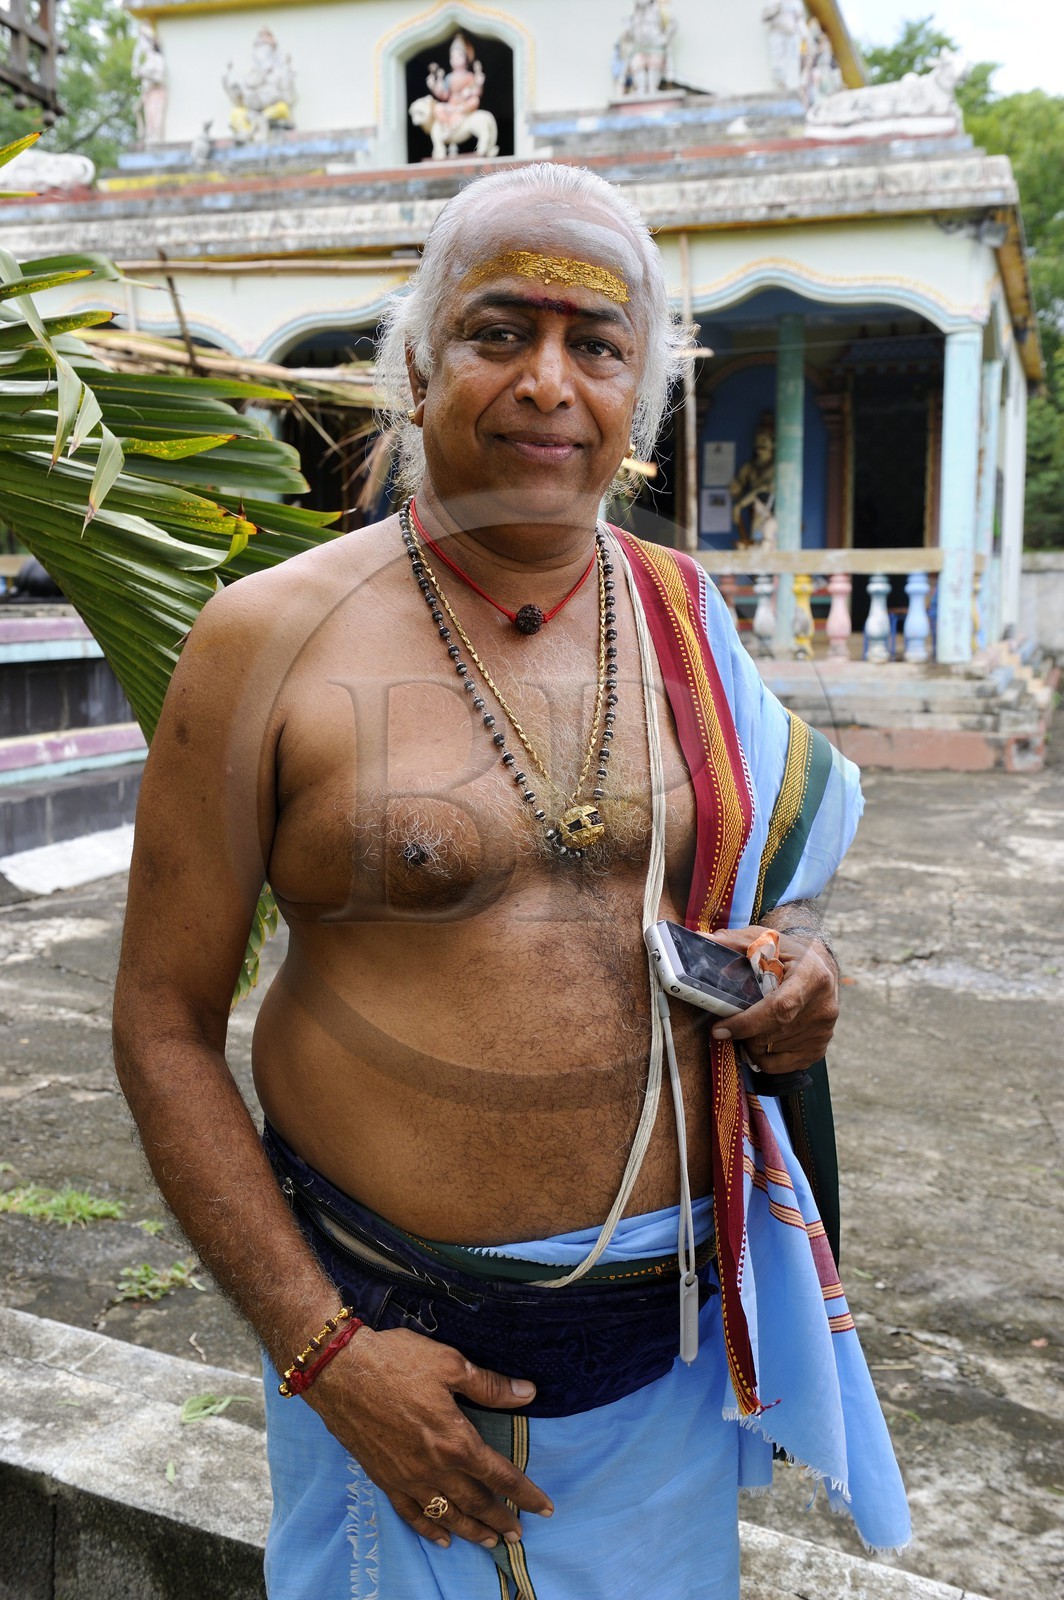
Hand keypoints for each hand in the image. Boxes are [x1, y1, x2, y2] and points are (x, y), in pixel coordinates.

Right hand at [307, 1326, 552, 1550]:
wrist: (340, 1371)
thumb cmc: (396, 1361)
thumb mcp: (450, 1363)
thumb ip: (490, 1385)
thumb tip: (528, 1392)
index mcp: (455, 1440)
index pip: (500, 1475)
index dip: (525, 1493)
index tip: (544, 1508)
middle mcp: (434, 1467)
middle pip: (476, 1503)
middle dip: (501, 1519)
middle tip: (519, 1534)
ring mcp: (407, 1478)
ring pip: (447, 1515)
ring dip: (472, 1531)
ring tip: (491, 1542)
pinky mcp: (384, 1479)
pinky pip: (411, 1514)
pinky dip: (430, 1529)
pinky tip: (443, 1538)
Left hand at [706, 925, 838, 1075]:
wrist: (819, 966)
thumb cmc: (786, 954)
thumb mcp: (762, 941)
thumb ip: (733, 942)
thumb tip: (702, 942)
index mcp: (812, 976)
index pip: (780, 1008)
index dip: (747, 1022)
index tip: (719, 1029)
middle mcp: (823, 1007)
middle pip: (771, 1033)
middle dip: (743, 1031)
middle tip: (730, 1021)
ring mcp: (824, 1031)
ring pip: (772, 1051)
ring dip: (752, 1042)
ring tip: (750, 1023)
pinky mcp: (819, 1049)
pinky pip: (781, 1066)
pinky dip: (763, 1056)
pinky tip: (761, 1037)